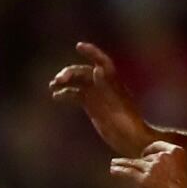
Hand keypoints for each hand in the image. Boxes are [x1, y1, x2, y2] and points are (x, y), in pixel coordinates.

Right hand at [49, 42, 152, 156]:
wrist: (133, 141)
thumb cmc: (129, 124)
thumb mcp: (117, 105)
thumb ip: (106, 86)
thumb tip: (96, 68)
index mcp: (113, 83)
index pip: (102, 62)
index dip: (91, 52)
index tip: (79, 46)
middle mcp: (104, 86)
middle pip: (84, 72)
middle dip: (70, 73)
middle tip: (58, 80)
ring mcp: (98, 96)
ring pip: (79, 83)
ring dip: (65, 81)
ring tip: (52, 85)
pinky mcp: (93, 107)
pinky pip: (77, 96)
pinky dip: (66, 94)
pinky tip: (56, 97)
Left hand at [110, 140, 186, 187]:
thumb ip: (174, 168)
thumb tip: (163, 174)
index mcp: (176, 151)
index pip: (156, 147)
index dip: (148, 152)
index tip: (143, 156)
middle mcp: (162, 156)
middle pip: (145, 157)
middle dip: (138, 162)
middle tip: (126, 163)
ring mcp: (152, 167)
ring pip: (133, 163)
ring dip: (122, 163)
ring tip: (114, 164)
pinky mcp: (144, 180)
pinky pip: (128, 172)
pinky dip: (119, 170)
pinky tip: (113, 170)